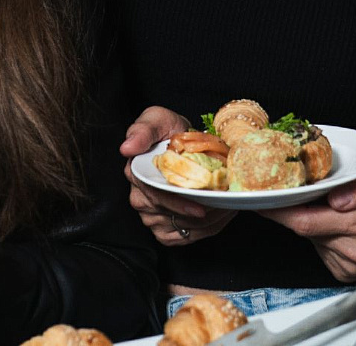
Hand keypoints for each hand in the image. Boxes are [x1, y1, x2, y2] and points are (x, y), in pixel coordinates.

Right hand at [121, 106, 235, 245]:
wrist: (179, 140)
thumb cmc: (167, 129)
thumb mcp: (157, 119)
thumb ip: (142, 130)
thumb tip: (127, 148)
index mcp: (137, 174)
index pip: (156, 197)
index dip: (178, 204)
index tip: (200, 207)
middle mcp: (140, 198)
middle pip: (171, 215)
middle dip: (201, 213)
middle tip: (226, 203)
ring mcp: (151, 215)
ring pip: (180, 228)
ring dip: (208, 222)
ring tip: (228, 206)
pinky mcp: (163, 227)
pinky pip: (183, 237)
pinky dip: (205, 230)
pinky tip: (219, 216)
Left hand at [258, 156, 355, 281]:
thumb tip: (337, 197)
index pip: (306, 220)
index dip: (278, 210)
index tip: (258, 198)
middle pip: (304, 230)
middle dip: (289, 210)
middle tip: (280, 189)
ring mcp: (352, 264)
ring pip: (313, 238)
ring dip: (311, 220)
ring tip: (325, 202)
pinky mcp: (350, 272)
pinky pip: (323, 249)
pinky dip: (323, 233)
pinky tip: (339, 221)